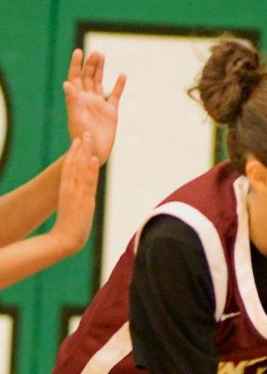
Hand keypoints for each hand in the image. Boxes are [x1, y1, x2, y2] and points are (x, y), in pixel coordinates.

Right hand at [52, 134, 99, 253]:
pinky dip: (90, 169)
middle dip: (81, 148)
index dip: (74, 153)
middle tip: (86, 133)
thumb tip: (84, 198)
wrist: (65, 240)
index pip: (69, 167)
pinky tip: (93, 158)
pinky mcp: (83, 199)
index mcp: (66, 190)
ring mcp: (76, 193)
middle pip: (74, 163)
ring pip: (80, 168)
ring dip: (85, 153)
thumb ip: (77, 200)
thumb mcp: (72, 210)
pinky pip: (87, 181)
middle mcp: (70, 188)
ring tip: (89, 139)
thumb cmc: (69, 228)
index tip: (78, 141)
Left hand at [64, 48, 125, 165]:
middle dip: (90, 64)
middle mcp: (87, 99)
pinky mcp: (111, 112)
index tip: (78, 51)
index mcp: (76, 99)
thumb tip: (66, 84)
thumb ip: (72, 101)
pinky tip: (122, 75)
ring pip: (99, 83)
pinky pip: (115, 96)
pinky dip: (119, 86)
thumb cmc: (81, 137)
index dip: (76, 64)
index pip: (75, 77)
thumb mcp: (75, 117)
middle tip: (96, 53)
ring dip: (100, 69)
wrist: (94, 152)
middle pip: (87, 77)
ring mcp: (99, 105)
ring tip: (102, 56)